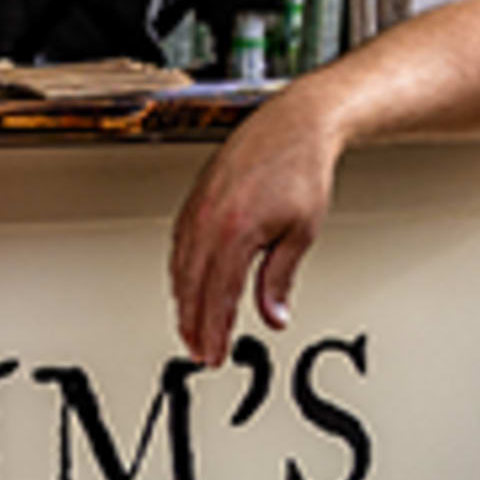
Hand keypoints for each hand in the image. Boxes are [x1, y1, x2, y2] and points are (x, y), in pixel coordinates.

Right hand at [167, 90, 343, 366]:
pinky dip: (180, 273)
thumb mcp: (301, 233)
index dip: (216, 331)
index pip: (219, 297)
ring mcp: (196, 209)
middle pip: (194, 288)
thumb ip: (280, 279)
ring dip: (184, 303)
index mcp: (235, 233)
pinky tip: (186, 285)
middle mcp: (208, 221)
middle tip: (200, 352)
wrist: (293, 124)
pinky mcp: (194, 200)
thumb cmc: (300, 170)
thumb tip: (274, 316)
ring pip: (181, 269)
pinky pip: (179, 246)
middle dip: (195, 325)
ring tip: (191, 328)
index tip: (215, 354)